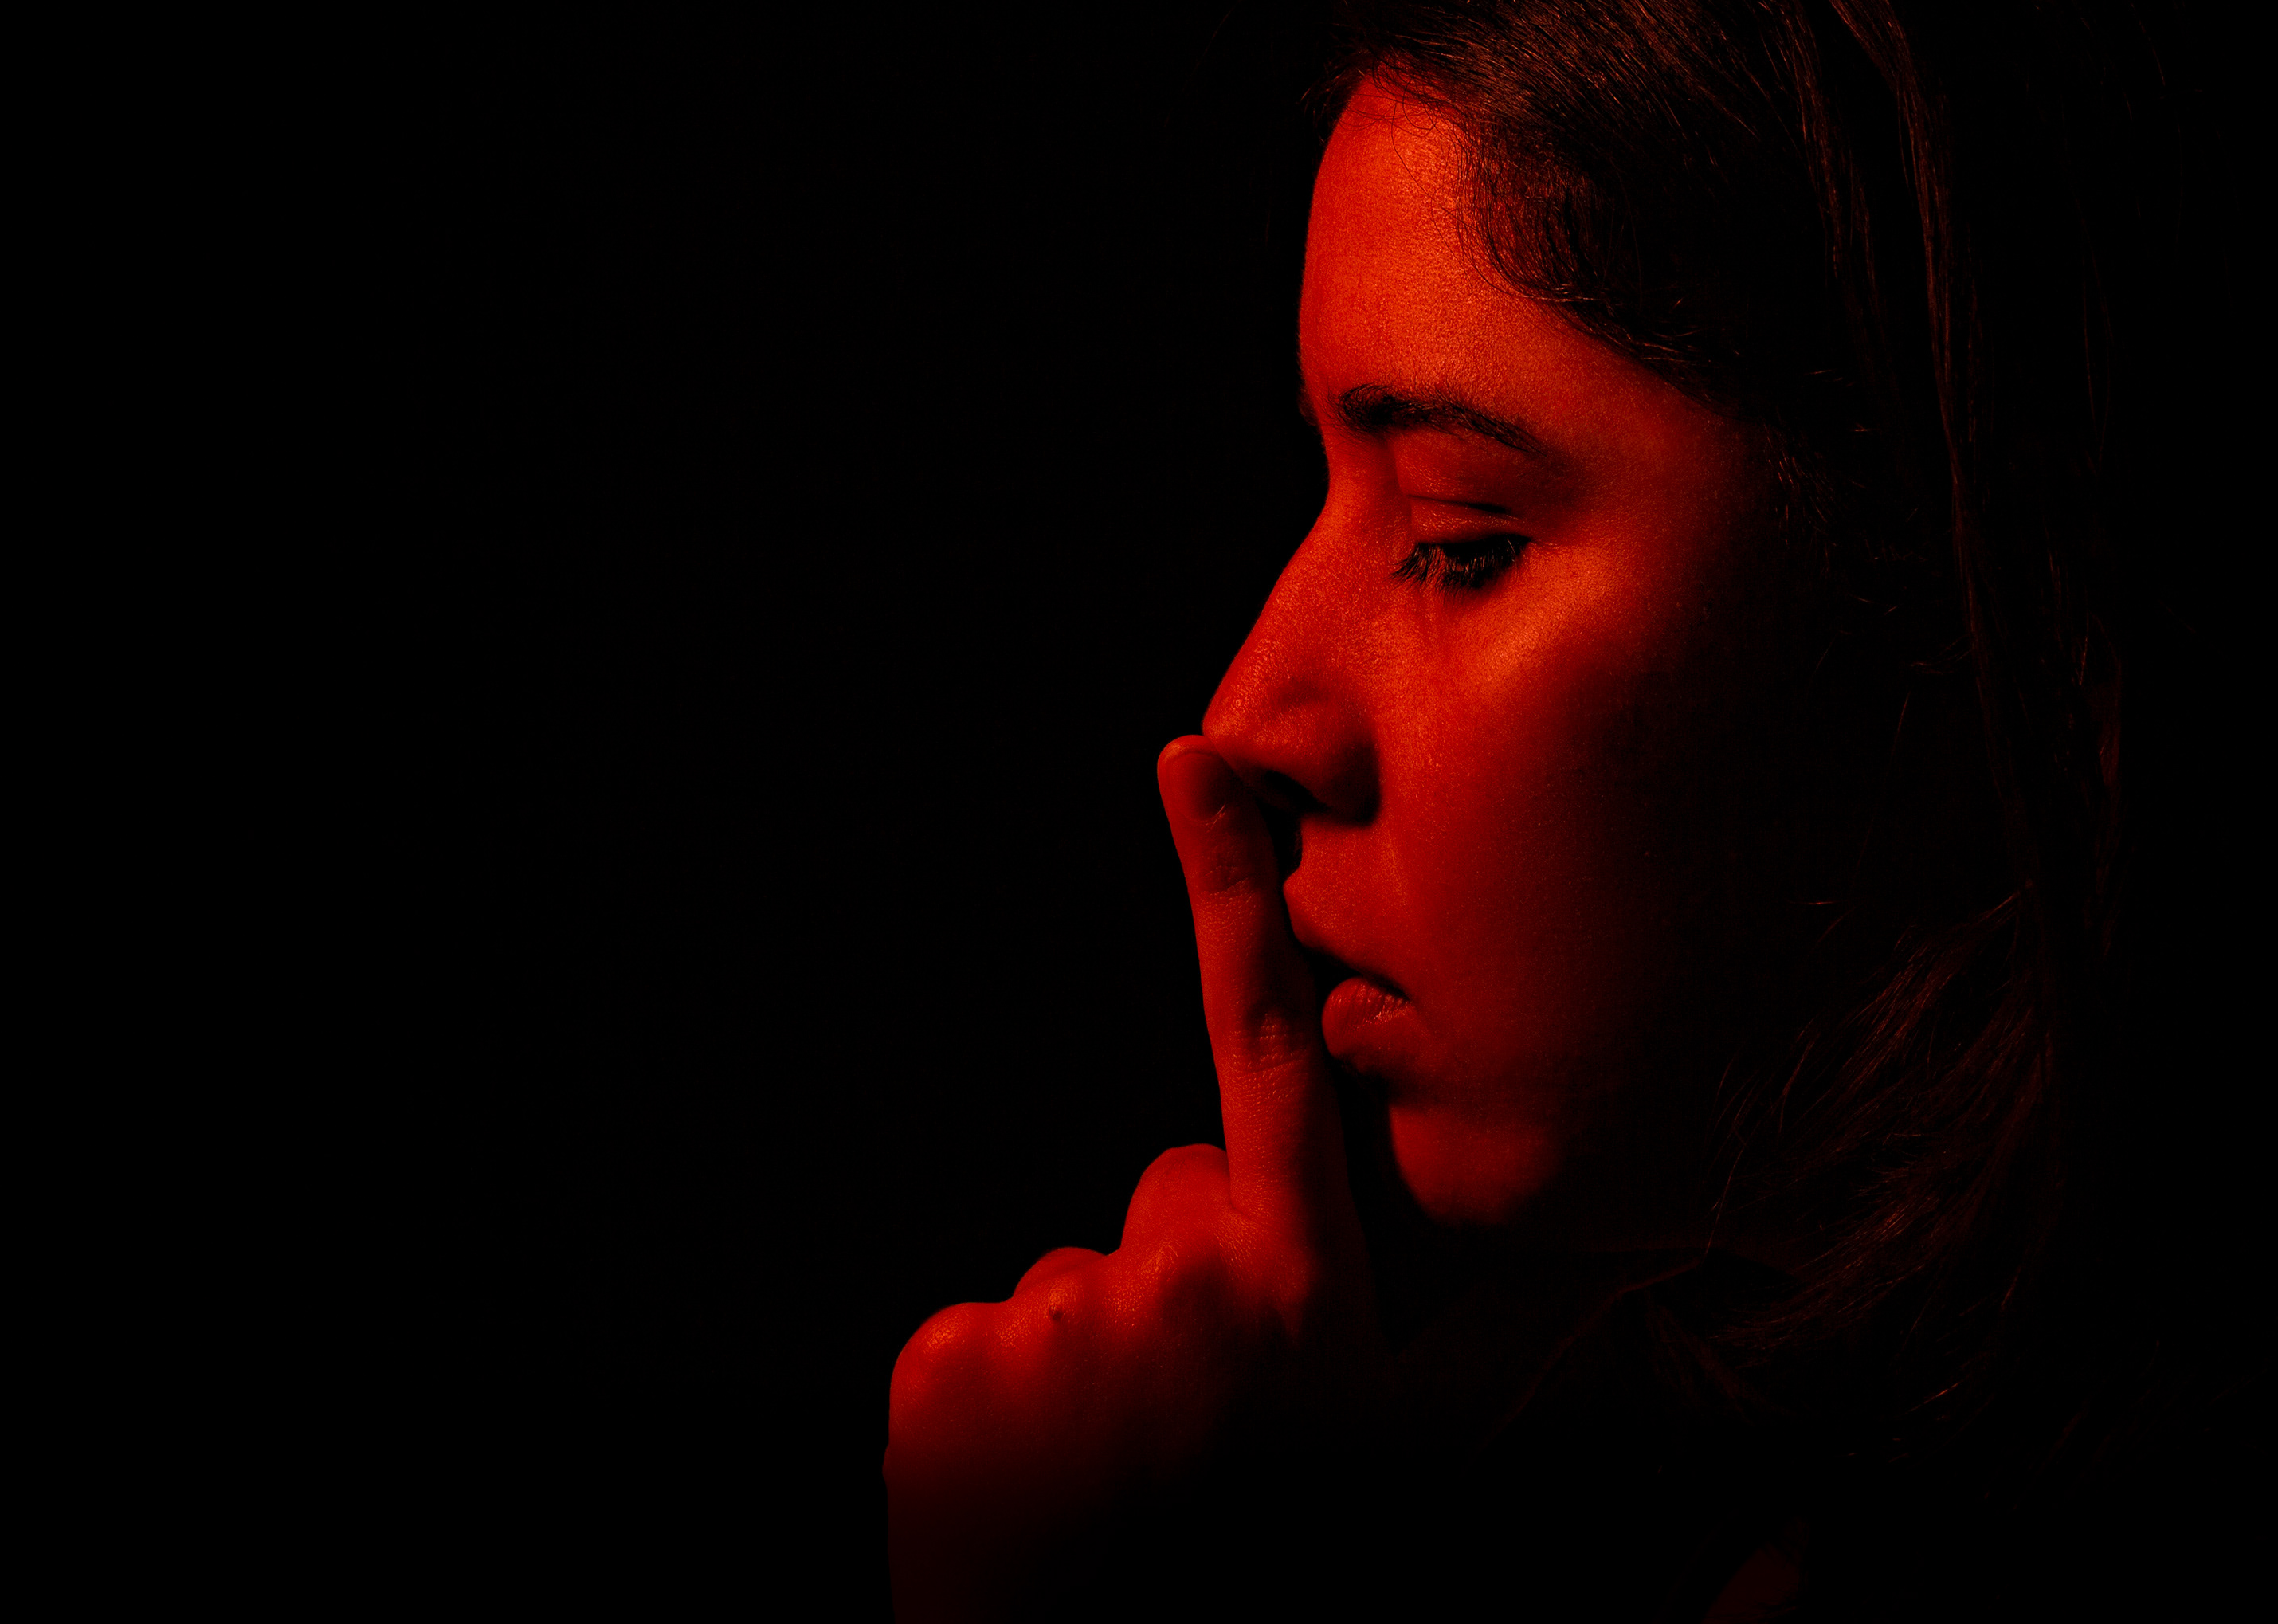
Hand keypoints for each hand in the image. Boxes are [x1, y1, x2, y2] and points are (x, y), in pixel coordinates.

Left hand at [884, 739, 1386, 1619]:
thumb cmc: (1230, 1516)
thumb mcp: (1325, 1411)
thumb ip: (1292, 1289)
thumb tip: (1223, 1208)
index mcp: (1309, 1298)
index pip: (1265, 1053)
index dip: (1229, 897)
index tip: (1191, 761)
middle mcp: (1193, 1292)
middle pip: (1161, 1203)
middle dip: (1162, 1277)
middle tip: (1175, 1417)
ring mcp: (1065, 1327)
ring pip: (1063, 1282)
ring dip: (1075, 1361)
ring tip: (1104, 1473)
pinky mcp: (952, 1368)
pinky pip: (970, 1339)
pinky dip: (983, 1404)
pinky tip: (1021, 1482)